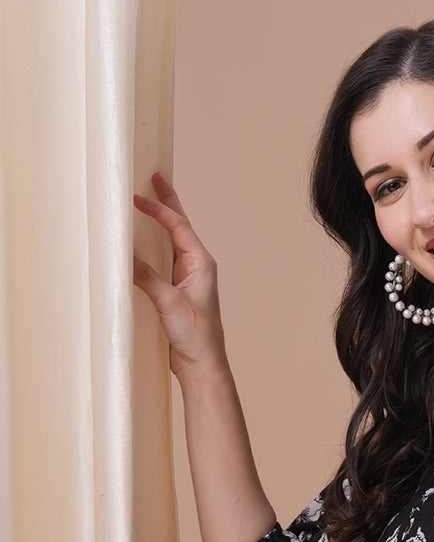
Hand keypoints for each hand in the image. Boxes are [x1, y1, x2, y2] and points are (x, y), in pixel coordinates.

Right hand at [132, 171, 226, 375]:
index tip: (138, 196)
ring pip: (172, 241)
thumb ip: (147, 277)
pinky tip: (143, 240)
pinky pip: (164, 260)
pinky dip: (153, 245)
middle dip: (168, 201)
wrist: (202, 364)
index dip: (159, 209)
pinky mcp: (177, 291)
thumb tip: (124, 255)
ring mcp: (187, 278)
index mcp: (202, 264)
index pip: (179, 227)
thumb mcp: (169, 302)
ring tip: (150, 199)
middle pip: (180, 226)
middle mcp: (197, 267)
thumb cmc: (196, 336)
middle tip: (155, 177)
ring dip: (161, 220)